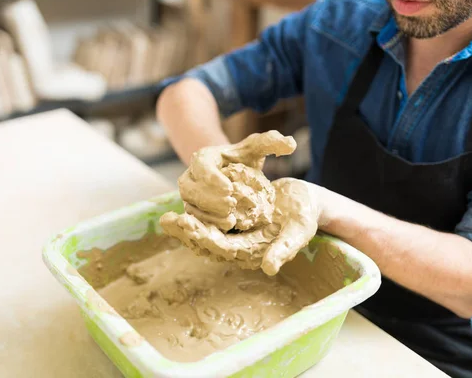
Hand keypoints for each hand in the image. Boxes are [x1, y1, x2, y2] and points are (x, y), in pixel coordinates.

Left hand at [161, 178, 321, 275]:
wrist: (304, 201)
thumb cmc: (305, 214)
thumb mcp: (299, 229)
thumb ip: (285, 249)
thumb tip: (269, 269)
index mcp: (254, 252)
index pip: (223, 247)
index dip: (204, 237)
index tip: (187, 223)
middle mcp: (241, 248)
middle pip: (208, 243)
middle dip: (188, 233)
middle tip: (167, 221)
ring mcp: (235, 237)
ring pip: (205, 235)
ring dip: (185, 228)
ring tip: (165, 219)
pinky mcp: (232, 225)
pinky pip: (209, 225)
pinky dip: (194, 219)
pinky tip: (178, 209)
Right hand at [179, 131, 296, 231]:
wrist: (230, 172)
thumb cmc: (243, 159)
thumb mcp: (256, 148)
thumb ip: (272, 142)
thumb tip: (291, 144)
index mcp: (202, 158)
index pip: (201, 166)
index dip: (212, 178)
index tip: (230, 189)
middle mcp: (190, 176)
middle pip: (190, 188)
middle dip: (209, 198)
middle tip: (231, 204)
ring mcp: (189, 195)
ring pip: (191, 205)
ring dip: (209, 214)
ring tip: (231, 219)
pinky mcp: (192, 210)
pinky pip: (195, 219)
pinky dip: (210, 223)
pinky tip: (229, 226)